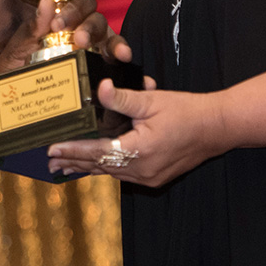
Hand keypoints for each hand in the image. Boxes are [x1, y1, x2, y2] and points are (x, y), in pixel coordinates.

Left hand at [0, 0, 131, 80]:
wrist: (17, 102)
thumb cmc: (17, 69)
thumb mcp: (19, 48)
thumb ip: (32, 27)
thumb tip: (46, 2)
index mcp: (61, 22)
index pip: (76, 4)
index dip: (71, 10)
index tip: (57, 24)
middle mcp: (81, 31)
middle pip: (94, 18)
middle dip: (88, 26)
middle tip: (79, 39)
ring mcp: (94, 48)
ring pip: (108, 35)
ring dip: (109, 40)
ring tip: (107, 50)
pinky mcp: (103, 68)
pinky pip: (116, 56)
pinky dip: (122, 52)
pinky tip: (123, 57)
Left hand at [45, 79, 228, 187]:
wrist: (217, 128)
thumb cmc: (186, 111)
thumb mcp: (153, 100)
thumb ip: (124, 98)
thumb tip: (101, 89)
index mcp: (139, 150)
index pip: (97, 151)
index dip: (72, 150)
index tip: (51, 150)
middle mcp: (141, 170)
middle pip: (100, 166)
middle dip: (74, 163)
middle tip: (49, 163)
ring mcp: (149, 177)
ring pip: (111, 172)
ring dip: (88, 168)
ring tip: (65, 168)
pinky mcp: (155, 177)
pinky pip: (123, 173)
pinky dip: (107, 168)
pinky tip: (97, 165)